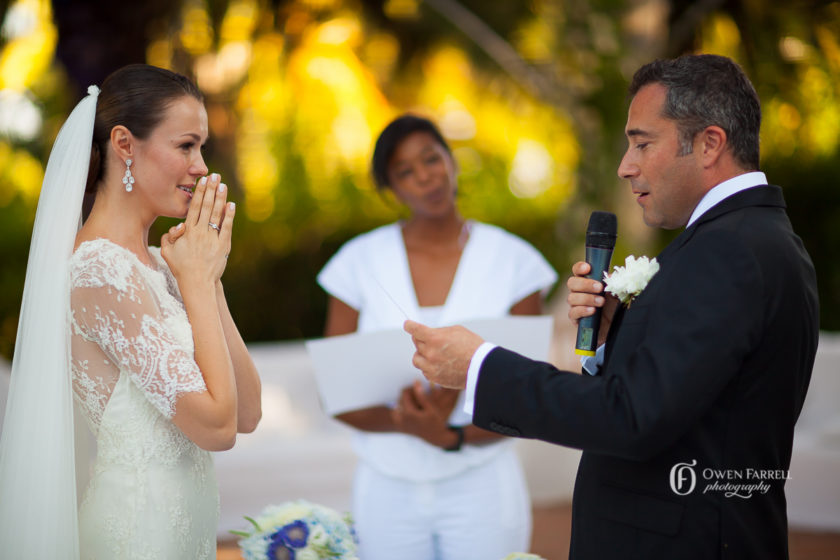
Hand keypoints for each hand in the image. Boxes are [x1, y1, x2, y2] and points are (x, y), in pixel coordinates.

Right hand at [161, 173, 234, 287]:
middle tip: (215, 176)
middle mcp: (200, 232)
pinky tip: (231, 204)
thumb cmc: (181, 268)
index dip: (199, 193)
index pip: (193, 208)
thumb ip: (168, 237)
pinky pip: (227, 227)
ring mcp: (213, 239)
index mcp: (187, 232)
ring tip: (223, 185)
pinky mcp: (223, 246)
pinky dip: (229, 216)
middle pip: (206, 206)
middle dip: (211, 190)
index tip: (202, 181)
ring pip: (217, 214)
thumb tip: (177, 225)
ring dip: (220, 198)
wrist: (197, 283)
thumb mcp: (167, 252)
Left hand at [391, 381, 458, 446]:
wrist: (434, 436)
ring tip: (415, 403)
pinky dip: (401, 409)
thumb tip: (415, 382)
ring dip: (404, 401)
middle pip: (400, 398)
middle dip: (408, 395)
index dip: (412, 388)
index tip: (420, 390)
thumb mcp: (431, 408)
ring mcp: (400, 423)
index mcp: (409, 413)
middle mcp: (401, 418)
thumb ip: (422, 396)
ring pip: (397, 405)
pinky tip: (410, 410)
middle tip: (418, 396)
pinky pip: (396, 413)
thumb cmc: (435, 421)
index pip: (405, 393)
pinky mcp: (400, 425)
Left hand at [404, 320, 482, 388]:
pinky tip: (439, 364)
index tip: (407, 324)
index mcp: (434, 338)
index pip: (414, 330)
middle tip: (431, 340)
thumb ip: (439, 332)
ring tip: (433, 353)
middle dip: (422, 339)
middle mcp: (430, 353)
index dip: (409, 325)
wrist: (482, 367)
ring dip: (422, 354)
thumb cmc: (472, 346)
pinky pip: (424, 370)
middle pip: (416, 343)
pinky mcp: (435, 378)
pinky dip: (428, 366)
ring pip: (416, 359)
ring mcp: (431, 367)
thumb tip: (428, 334)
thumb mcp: (456, 331)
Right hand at [566, 261, 617, 345]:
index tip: (588, 268)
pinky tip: (592, 311)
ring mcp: (575, 304)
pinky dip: (582, 310)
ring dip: (587, 299)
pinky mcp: (575, 318)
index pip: (577, 270)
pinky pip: (573, 312)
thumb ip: (613, 283)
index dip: (579, 267)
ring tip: (601, 302)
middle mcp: (578, 292)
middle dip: (585, 284)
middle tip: (599, 288)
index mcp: (586, 281)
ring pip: (572, 298)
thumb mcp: (616, 293)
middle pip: (571, 283)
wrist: (613, 326)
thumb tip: (610, 277)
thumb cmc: (613, 306)